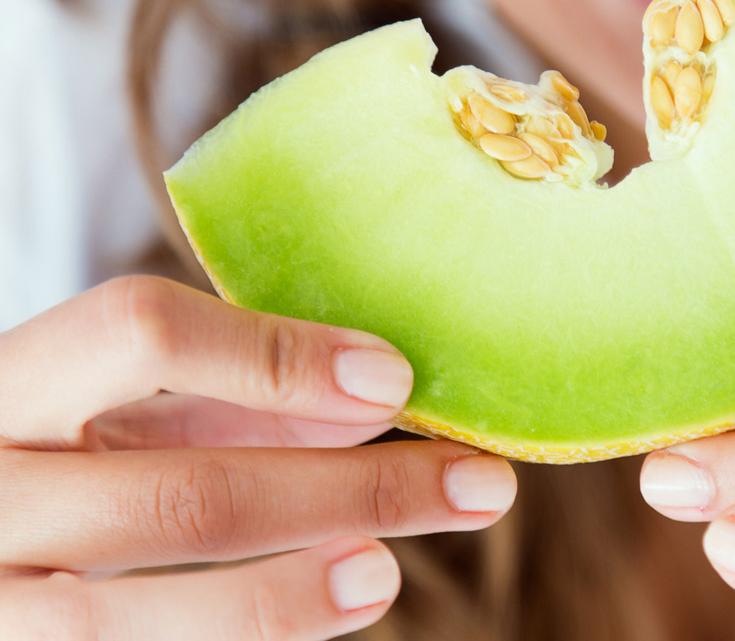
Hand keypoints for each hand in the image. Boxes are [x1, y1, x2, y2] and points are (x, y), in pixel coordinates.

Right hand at [0, 275, 515, 639]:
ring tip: (388, 574)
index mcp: (3, 386)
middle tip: (478, 485)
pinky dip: (239, 637)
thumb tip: (370, 397)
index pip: (134, 332)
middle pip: (177, 497)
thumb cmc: (34, 457)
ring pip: (128, 620)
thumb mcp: (105, 409)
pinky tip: (320, 611)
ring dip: (283, 596)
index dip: (272, 355)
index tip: (393, 378)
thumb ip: (218, 401)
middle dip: (346, 494)